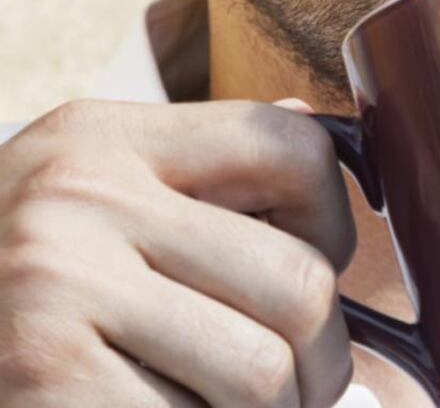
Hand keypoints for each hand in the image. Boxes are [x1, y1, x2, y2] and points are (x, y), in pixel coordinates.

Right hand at [0, 100, 354, 406]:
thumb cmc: (24, 287)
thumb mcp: (95, 201)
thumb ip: (202, 176)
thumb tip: (318, 132)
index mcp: (105, 139)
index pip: (294, 150)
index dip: (334, 222)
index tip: (318, 265)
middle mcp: (77, 199)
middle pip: (299, 282)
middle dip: (323, 356)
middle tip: (296, 382)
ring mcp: (51, 289)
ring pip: (264, 371)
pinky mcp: (41, 380)